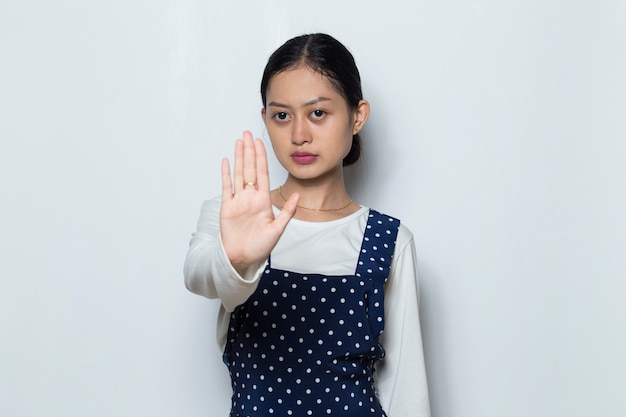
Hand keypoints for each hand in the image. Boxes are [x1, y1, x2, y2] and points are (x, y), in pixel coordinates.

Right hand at [220, 131, 298, 273]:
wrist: (242, 258)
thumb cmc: (260, 247)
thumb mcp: (278, 229)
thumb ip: (287, 212)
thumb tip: (297, 196)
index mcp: (264, 200)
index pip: (263, 173)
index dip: (262, 157)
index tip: (261, 142)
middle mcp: (251, 197)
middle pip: (250, 168)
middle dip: (250, 150)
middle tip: (248, 133)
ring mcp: (238, 200)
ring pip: (238, 173)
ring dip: (238, 157)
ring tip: (239, 141)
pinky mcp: (227, 207)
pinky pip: (226, 187)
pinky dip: (226, 174)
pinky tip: (226, 161)